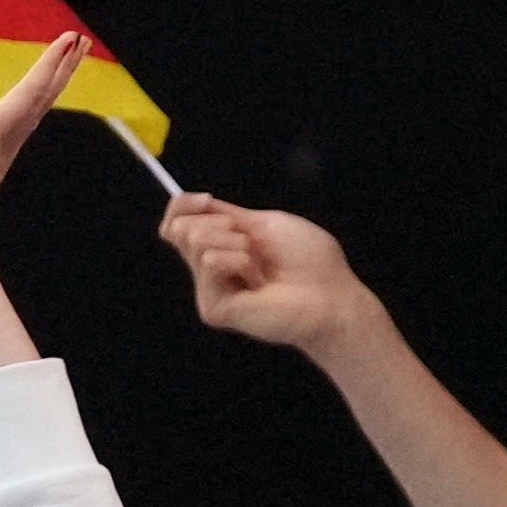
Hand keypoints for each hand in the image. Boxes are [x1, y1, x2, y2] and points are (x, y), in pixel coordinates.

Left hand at [0, 31, 74, 258]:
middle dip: (56, 77)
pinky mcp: (3, 121)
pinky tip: (68, 42)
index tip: (45, 86)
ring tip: (80, 40)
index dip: (31, 102)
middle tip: (76, 54)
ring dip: (61, 64)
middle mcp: (1, 146)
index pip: (14, 122)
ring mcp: (6, 134)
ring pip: (41, 93)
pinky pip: (32, 87)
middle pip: (37, 103)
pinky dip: (50, 63)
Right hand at [158, 196, 378, 360]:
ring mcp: (210, 290)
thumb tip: (192, 202)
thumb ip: (225, 214)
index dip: (182, 204)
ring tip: (260, 265)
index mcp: (222, 246)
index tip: (204, 198)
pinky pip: (210, 262)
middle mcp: (212, 269)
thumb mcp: (265, 222)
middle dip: (218, 223)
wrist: (329, 294)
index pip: (177, 222)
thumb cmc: (310, 262)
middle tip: (250, 242)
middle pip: (179, 228)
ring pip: (194, 240)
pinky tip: (258, 282)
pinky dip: (239, 261)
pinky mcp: (214, 308)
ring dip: (235, 242)